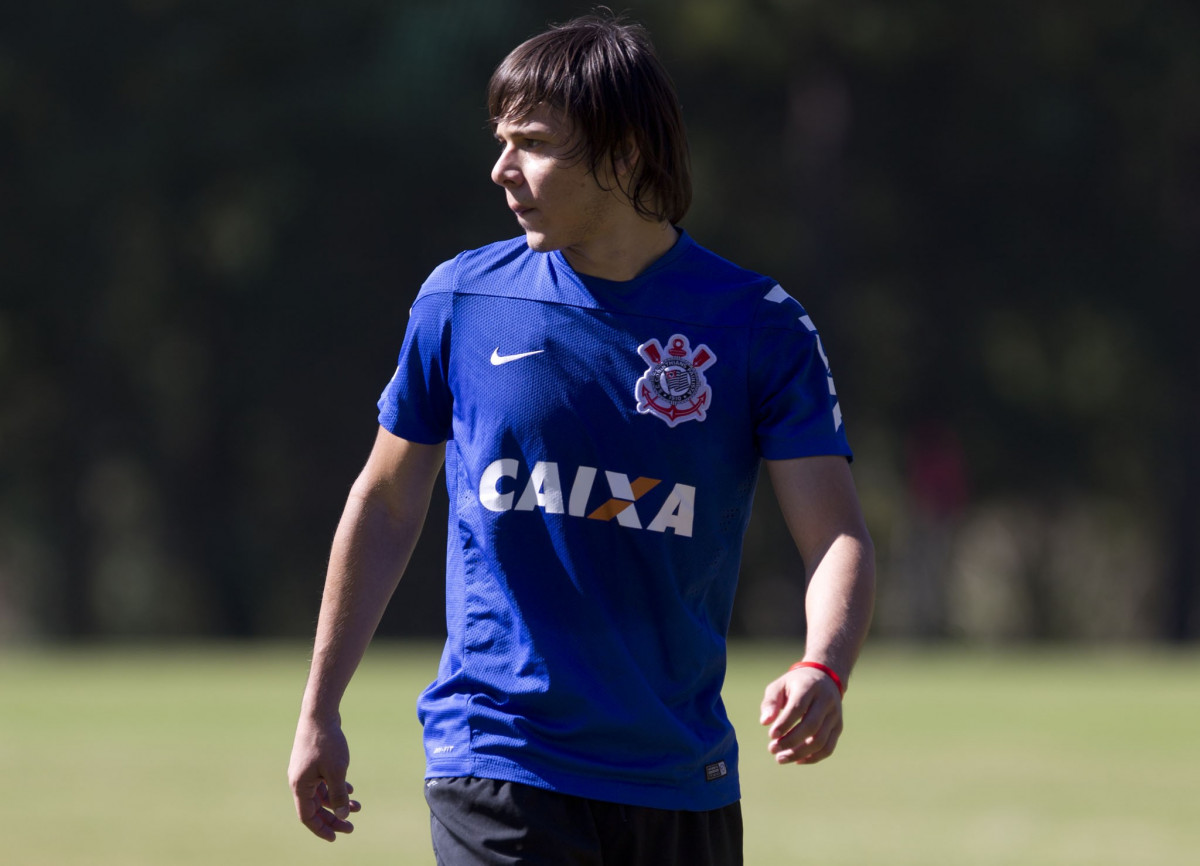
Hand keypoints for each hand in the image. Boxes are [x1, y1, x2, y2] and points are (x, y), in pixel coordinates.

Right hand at [288, 715, 361, 840]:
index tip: (336, 837)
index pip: (307, 816)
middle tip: (351, 827)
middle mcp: (299, 780)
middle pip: (315, 807)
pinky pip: (324, 781)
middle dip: (333, 818)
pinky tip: (351, 790)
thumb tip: (342, 816)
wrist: (320, 713)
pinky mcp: (313, 761)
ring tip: (358, 807)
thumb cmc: (326, 742)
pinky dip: (336, 787)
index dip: (321, 828)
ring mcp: (306, 771)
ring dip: (338, 802)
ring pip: (322, 794)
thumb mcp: (336, 771)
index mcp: (300, 786)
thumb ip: (338, 795)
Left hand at [759, 665, 843, 764]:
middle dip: (790, 742)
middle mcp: (826, 700)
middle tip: (772, 750)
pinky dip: (813, 758)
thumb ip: (770, 702)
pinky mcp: (838, 727)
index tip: (771, 736)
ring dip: (799, 753)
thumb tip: (765, 722)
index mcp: (809, 687)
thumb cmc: (794, 685)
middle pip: (811, 726)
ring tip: (781, 758)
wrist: (823, 678)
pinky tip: (797, 760)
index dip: (784, 724)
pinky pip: (828, 748)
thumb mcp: (779, 686)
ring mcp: (835, 715)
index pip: (798, 708)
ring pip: (820, 741)